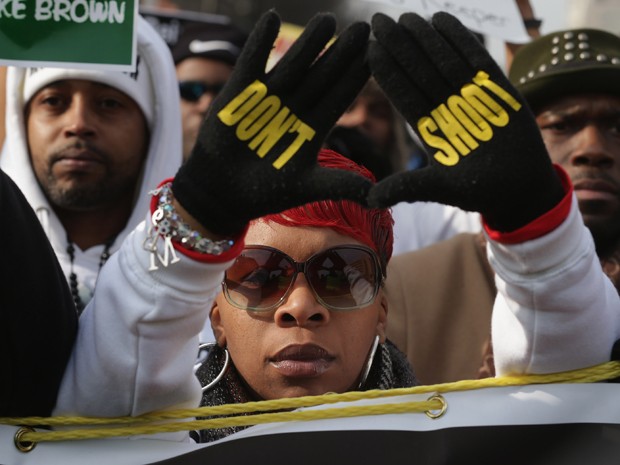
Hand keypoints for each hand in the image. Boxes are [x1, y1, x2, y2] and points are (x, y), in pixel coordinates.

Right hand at [172, 11, 370, 235]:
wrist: (223, 194)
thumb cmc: (266, 192)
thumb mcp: (307, 187)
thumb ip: (340, 185)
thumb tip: (379, 197)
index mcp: (314, 126)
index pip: (340, 96)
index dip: (357, 76)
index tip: (378, 55)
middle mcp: (295, 107)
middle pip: (322, 75)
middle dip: (342, 53)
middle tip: (364, 28)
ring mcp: (269, 97)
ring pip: (293, 64)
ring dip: (309, 42)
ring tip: (328, 20)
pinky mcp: (240, 92)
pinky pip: (251, 62)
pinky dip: (259, 43)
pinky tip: (271, 18)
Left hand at [367, 12, 563, 231]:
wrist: (518, 189)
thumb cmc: (478, 191)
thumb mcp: (439, 189)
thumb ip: (407, 187)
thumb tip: (369, 201)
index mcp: (429, 128)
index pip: (403, 94)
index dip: (388, 72)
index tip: (370, 49)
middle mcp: (446, 108)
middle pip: (419, 72)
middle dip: (399, 47)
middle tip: (377, 19)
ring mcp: (471, 97)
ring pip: (443, 60)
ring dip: (424, 38)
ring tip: (405, 15)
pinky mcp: (497, 90)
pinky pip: (476, 59)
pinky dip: (460, 39)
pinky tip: (442, 19)